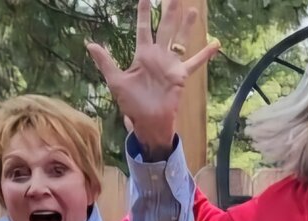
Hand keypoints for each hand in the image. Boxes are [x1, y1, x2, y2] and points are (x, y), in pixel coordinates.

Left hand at [87, 0, 219, 157]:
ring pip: (180, 39)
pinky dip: (205, 55)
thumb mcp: (115, 81)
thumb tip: (90, 44)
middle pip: (165, 27)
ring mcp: (170, 64)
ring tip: (193, 9)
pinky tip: (216, 44)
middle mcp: (158, 56)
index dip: (144, 11)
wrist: (147, 122)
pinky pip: (195, 62)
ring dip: (187, 25)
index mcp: (142, 54)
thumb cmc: (131, 103)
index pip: (143, 27)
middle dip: (169, 11)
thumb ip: (105, 62)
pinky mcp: (180, 75)